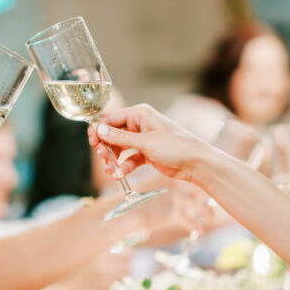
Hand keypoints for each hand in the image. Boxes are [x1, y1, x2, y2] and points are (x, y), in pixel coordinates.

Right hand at [89, 104, 211, 184]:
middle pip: (112, 133)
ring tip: (111, 170)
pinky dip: (123, 166)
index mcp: (139, 114)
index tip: (93, 143)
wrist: (196, 163)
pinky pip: (129, 158)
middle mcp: (139, 125)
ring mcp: (142, 139)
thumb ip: (120, 137)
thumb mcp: (145, 142)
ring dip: (112, 159)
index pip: (111, 118)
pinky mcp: (146, 153)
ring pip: (119, 148)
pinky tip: (119, 175)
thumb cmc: (176, 147)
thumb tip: (99, 129)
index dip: (99, 129)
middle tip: (104, 158)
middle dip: (105, 146)